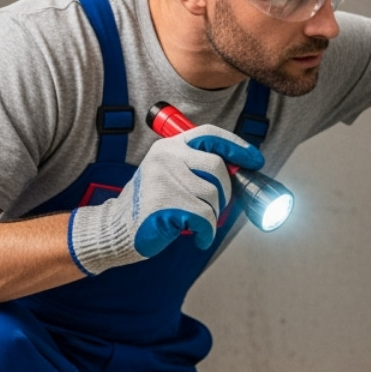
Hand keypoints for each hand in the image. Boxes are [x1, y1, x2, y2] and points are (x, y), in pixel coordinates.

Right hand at [68, 125, 264, 273]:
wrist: (115, 228)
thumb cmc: (150, 204)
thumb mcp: (169, 173)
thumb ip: (196, 166)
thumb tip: (239, 169)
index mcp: (169, 146)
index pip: (210, 134)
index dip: (236, 146)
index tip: (255, 159)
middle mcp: (165, 157)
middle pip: (218, 167)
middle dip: (225, 191)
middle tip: (217, 206)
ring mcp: (163, 179)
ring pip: (212, 195)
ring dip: (213, 214)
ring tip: (197, 221)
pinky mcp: (163, 204)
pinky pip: (204, 217)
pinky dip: (207, 232)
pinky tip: (198, 237)